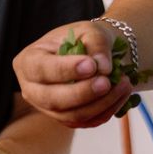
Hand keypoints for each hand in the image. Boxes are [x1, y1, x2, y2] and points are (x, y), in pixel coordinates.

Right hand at [12, 22, 134, 128]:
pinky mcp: (65, 119)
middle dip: (82, 93)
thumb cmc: (83, 39)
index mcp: (28, 61)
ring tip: (124, 84)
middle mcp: (32, 89)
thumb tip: (103, 67)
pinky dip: (107, 111)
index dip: (65, 70)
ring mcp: (47, 108)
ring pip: (71, 115)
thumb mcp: (89, 31)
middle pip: (52, 99)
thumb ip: (96, 45)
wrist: (91, 54)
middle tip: (107, 82)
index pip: (41, 69)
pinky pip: (86, 122)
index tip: (91, 65)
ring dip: (101, 103)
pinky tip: (121, 95)